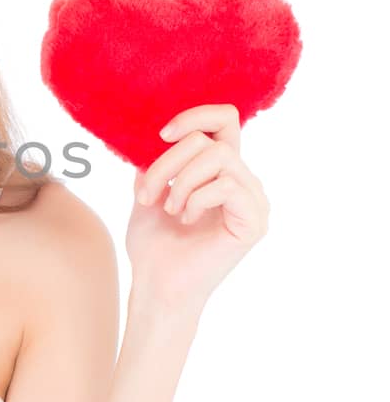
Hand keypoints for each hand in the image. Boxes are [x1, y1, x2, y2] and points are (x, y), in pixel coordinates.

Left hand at [126, 103, 270, 318]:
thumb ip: (157, 158)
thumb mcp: (148, 189)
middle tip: (147, 195)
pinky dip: (197, 198)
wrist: (156, 285)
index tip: (161, 134)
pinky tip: (187, 219)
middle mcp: (243, 181)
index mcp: (221, 170)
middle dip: (168, 163)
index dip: (195, 116)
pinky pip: (226, 185)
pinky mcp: (254, 221)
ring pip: (219, 157)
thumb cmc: (153, 244)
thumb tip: (150, 132)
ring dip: (181, 182)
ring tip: (170, 209)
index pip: (224, 120)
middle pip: (211, 140)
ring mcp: (253, 201)